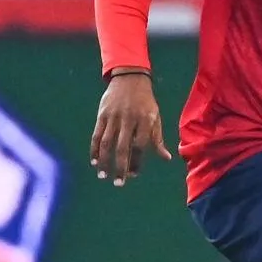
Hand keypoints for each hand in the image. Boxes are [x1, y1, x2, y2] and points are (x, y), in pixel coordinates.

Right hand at [91, 71, 172, 185]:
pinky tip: (94, 161)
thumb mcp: (155, 117)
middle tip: (119, 183)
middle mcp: (129, 119)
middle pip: (122, 147)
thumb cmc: (145, 102)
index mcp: (145, 120)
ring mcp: (114, 117)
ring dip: (104, 161)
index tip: (134, 175)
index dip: (136, 162)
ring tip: (103, 175)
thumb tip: (166, 158)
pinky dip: (95, 149)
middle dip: (120, 167)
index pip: (140, 146)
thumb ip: (157, 138)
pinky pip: (97, 134)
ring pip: (107, 143)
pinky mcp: (102, 114)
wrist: (130, 78)